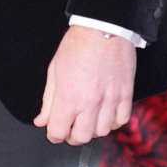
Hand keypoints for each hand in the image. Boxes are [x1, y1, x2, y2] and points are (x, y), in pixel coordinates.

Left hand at [34, 27, 135, 144]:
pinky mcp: (125, 94)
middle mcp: (90, 102)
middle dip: (72, 137)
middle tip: (70, 128)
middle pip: (81, 137)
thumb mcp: (54, 72)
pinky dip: (112, 123)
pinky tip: (105, 115)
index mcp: (68, 97)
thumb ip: (48, 101)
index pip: (58, 132)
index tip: (54, 131)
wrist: (103, 28)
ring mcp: (110, 99)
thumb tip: (41, 121)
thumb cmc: (77, 46)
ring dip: (92, 130)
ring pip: (102, 132)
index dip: (53, 135)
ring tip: (87, 119)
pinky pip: (121, 120)